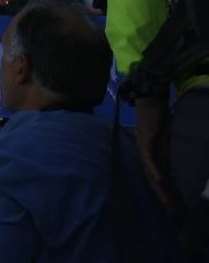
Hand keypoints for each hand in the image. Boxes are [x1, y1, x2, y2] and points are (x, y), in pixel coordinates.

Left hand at [134, 96, 180, 212]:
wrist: (151, 106)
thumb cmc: (159, 125)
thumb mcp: (166, 145)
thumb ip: (168, 158)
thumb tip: (175, 171)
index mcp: (152, 159)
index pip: (157, 181)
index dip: (164, 194)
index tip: (173, 208)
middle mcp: (146, 157)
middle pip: (152, 181)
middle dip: (162, 196)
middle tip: (172, 211)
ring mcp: (144, 150)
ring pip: (149, 172)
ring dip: (157, 187)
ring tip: (165, 200)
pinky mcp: (144, 142)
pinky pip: (148, 158)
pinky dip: (153, 169)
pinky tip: (158, 178)